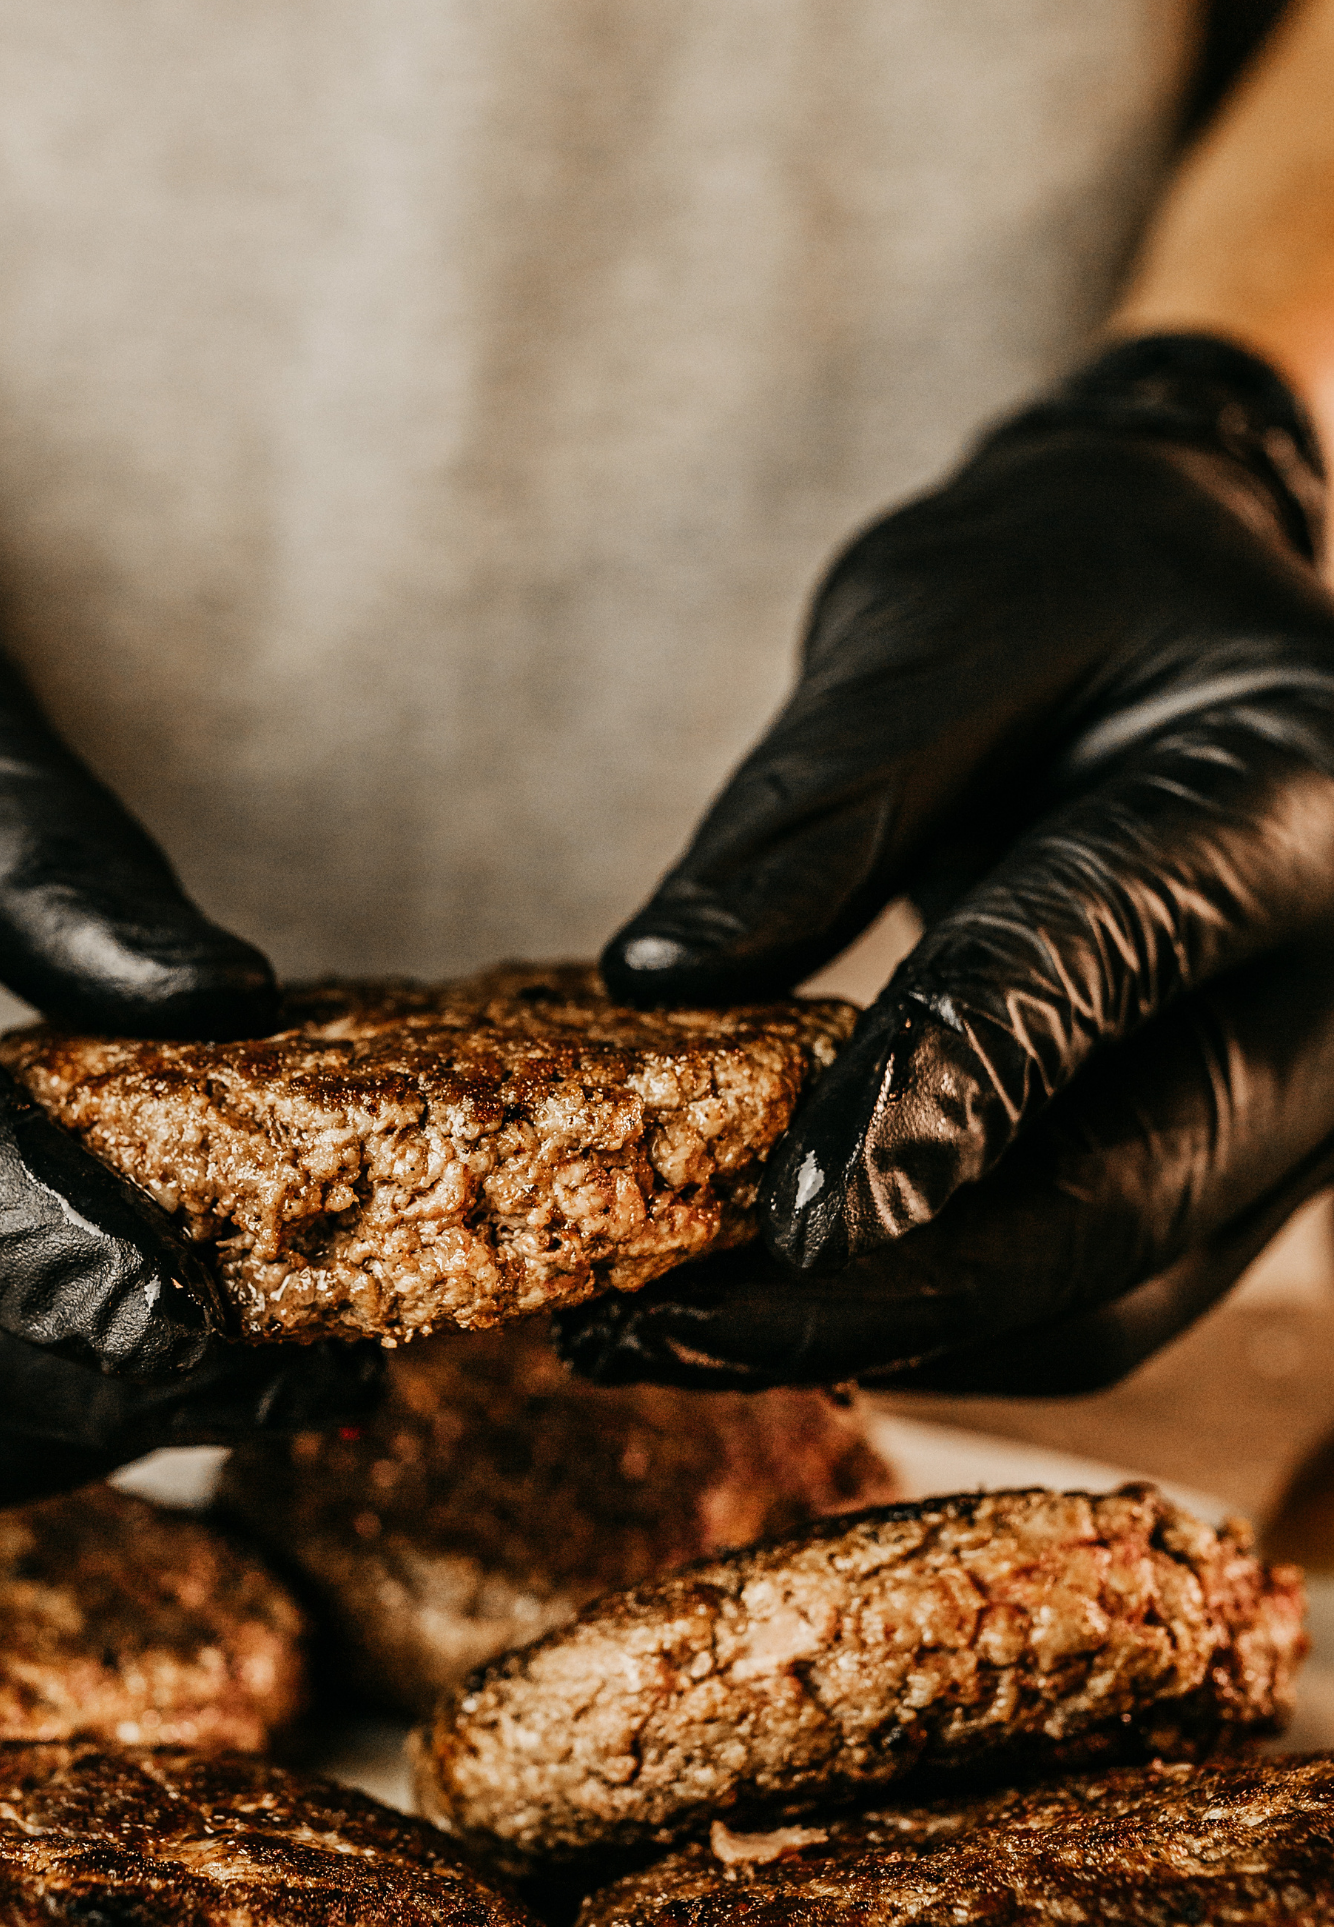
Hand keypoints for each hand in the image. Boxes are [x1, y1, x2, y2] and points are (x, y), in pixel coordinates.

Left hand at [567, 334, 1333, 1391]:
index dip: (941, 1096)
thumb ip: (820, 798)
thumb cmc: (1070, 587)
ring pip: (1099, 1294)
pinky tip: (755, 1309)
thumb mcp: (941, 621)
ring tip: (661, 1336)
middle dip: (886, 1294)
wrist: (1188, 626)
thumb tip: (657, 978)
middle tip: (663, 1331)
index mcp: (1296, 794)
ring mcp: (1300, 1104)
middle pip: (1122, 1195)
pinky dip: (921, 1322)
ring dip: (883, 1339)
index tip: (783, 1217)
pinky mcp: (1226, 1176)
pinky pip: (1081, 1297)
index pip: (1104, 959)